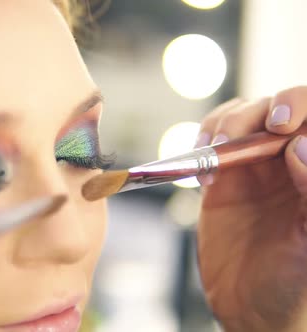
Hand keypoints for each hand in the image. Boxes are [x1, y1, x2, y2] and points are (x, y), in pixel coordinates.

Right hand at [196, 87, 306, 331]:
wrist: (254, 313)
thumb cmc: (298, 285)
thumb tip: (300, 144)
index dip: (302, 105)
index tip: (283, 125)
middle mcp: (293, 162)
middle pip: (277, 109)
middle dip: (255, 115)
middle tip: (233, 140)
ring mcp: (257, 168)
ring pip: (243, 118)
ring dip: (224, 125)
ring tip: (212, 152)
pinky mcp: (224, 179)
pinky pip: (213, 143)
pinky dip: (203, 142)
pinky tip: (202, 168)